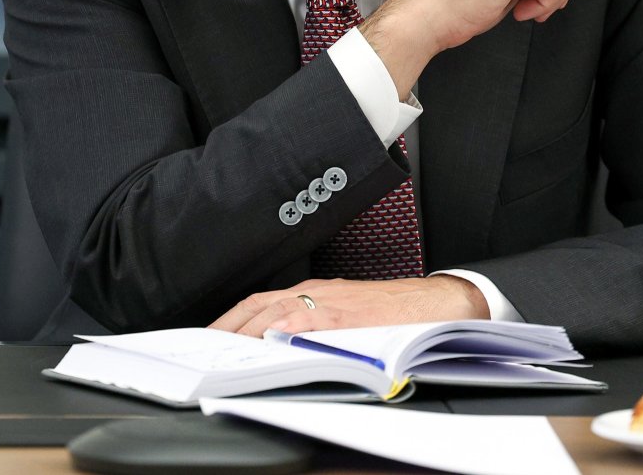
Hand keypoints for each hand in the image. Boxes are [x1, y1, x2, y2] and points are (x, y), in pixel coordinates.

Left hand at [208, 275, 489, 337]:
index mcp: (316, 292)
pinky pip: (309, 323)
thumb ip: (319, 323)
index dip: (234, 316)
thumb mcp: (349, 311)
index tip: (214, 333)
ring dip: (247, 330)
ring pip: (277, 311)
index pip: (263, 300)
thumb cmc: (395, 312)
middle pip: (261, 304)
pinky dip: (285, 332)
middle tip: (207, 346)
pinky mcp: (347, 317)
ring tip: (226, 350)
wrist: (435, 303)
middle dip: (230, 325)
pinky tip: (269, 344)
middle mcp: (318, 293)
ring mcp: (331, 303)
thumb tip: (285, 345)